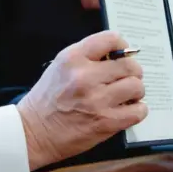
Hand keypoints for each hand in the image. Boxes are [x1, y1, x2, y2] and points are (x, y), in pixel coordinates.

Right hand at [16, 31, 147, 170]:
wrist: (34, 132)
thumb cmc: (47, 99)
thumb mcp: (60, 66)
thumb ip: (87, 57)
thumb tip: (118, 54)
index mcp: (73, 58)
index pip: (110, 39)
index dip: (122, 46)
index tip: (122, 54)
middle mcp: (86, 76)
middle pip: (129, 65)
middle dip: (132, 71)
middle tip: (125, 78)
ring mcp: (97, 100)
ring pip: (137, 87)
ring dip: (135, 91)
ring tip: (125, 96)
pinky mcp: (106, 122)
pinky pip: (138, 111)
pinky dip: (137, 110)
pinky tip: (126, 110)